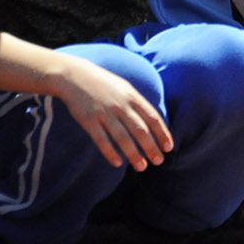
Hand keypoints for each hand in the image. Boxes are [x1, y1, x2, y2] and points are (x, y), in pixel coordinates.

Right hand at [55, 55, 172, 170]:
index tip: (168, 147)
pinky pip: (101, 140)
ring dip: (134, 154)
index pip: (153, 117)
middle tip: (159, 161)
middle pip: (140, 130)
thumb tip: (153, 122)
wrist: (75, 76)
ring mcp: (104, 113)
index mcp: (132, 96)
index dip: (162, 133)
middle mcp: (121, 105)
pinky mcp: (88, 120)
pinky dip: (110, 152)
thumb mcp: (125, 88)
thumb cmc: (104, 84)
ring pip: (123, 137)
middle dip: (151, 147)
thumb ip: (138, 104)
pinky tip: (118, 164)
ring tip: (142, 167)